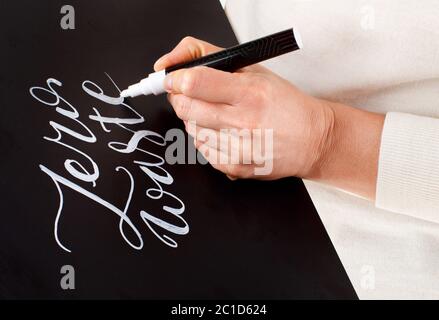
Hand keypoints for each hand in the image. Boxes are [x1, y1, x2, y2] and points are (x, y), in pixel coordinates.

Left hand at [155, 37, 333, 180]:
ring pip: (193, 132)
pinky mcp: (239, 168)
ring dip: (194, 120)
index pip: (195, 83)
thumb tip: (171, 63)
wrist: (313, 138)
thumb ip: (212, 59)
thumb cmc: (284, 103)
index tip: (173, 80)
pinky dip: (206, 141)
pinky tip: (222, 134)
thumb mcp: (254, 70)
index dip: (176, 80)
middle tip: (188, 95)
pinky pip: (204, 153)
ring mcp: (241, 149)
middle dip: (180, 99)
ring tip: (214, 114)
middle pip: (187, 109)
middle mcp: (245, 121)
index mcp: (249, 92)